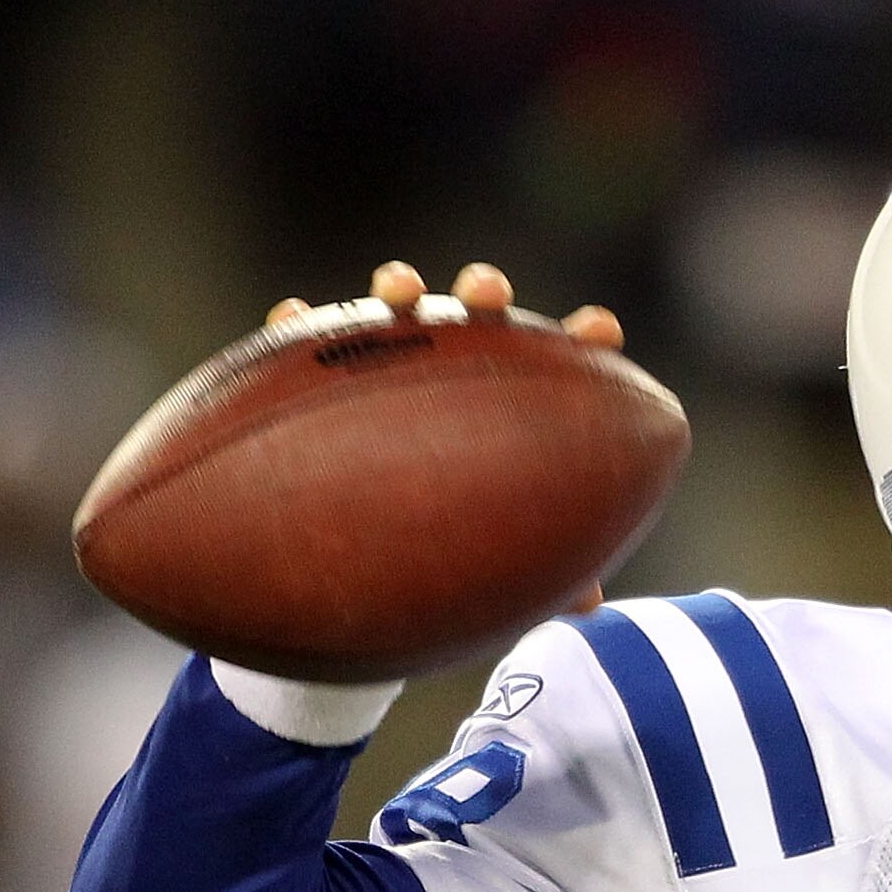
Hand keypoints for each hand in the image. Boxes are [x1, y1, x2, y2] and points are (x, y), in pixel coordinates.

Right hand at [264, 264, 617, 613]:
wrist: (362, 553)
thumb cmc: (453, 548)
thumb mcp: (496, 560)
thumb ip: (542, 573)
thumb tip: (588, 604)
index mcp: (511, 400)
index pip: (558, 361)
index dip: (584, 339)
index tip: (599, 332)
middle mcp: (453, 367)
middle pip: (477, 313)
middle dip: (483, 291)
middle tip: (485, 295)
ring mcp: (388, 361)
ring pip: (394, 307)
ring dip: (398, 287)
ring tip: (397, 293)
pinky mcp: (319, 372)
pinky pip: (303, 338)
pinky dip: (298, 323)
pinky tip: (292, 318)